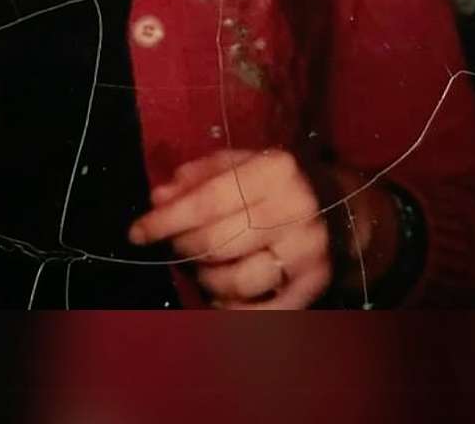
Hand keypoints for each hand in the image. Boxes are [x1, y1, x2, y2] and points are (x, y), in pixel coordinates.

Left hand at [128, 148, 331, 308]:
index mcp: (274, 169)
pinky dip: (230, 308)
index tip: (136, 232)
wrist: (339, 206)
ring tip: (202, 266)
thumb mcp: (240, 163)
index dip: (166, 220)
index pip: (207, 200)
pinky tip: (222, 294)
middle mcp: (296, 208)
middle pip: (216, 242)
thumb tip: (158, 198)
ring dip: (205, 280)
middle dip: (183, 249)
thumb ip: (198, 176)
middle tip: (174, 247)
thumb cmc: (275, 182)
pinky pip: (258, 312)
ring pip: (235, 282)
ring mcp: (307, 250)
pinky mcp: (314, 285)